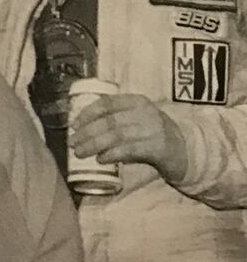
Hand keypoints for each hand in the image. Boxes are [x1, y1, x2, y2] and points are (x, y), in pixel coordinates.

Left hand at [71, 92, 187, 181]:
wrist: (187, 151)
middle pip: (108, 121)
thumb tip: (82, 129)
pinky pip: (129, 150)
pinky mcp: (158, 148)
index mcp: (137, 101)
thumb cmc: (153, 135)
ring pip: (116, 136)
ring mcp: (153, 130)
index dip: (87, 114)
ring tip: (81, 153)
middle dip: (87, 133)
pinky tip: (101, 159)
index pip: (107, 103)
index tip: (74, 125)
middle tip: (73, 143)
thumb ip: (116, 119)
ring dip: (94, 145)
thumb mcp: (136, 119)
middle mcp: (145, 112)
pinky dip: (111, 154)